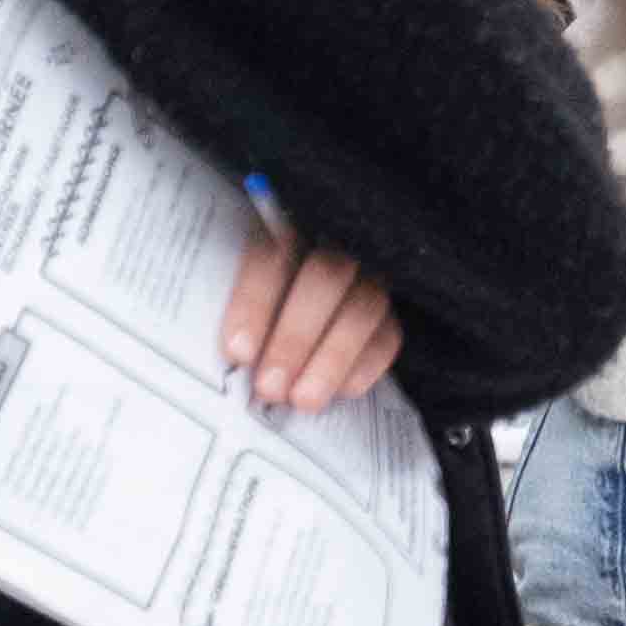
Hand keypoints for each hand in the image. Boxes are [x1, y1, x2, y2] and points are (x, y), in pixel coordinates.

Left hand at [218, 222, 405, 410]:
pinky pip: (389, 335)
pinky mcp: (393, 309)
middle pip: (325, 280)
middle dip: (295, 338)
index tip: (238, 352)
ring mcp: (371, 273)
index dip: (256, 303)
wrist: (307, 292)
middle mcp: (336, 241)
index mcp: (286, 225)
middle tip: (270, 388)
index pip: (273, 256)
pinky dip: (367, 365)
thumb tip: (232, 354)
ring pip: (363, 309)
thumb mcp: (235, 279)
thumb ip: (240, 306)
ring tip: (304, 400)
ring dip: (332, 359)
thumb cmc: (259, 294)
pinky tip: (343, 390)